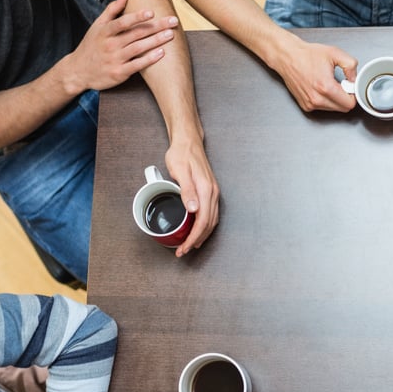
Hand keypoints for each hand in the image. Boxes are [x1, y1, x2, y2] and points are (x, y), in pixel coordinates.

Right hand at [64, 0, 178, 92]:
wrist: (78, 71)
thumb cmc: (91, 46)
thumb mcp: (97, 26)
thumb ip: (111, 10)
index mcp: (105, 32)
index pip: (123, 22)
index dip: (137, 17)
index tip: (152, 12)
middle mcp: (110, 45)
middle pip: (136, 34)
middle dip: (156, 27)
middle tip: (173, 21)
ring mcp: (115, 59)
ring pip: (138, 48)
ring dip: (156, 41)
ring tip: (170, 34)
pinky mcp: (119, 73)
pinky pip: (137, 66)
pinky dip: (149, 59)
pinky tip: (161, 53)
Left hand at [164, 138, 219, 256]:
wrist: (188, 141)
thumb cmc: (182, 153)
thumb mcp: (179, 170)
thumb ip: (186, 190)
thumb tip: (193, 210)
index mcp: (205, 189)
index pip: (202, 221)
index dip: (193, 237)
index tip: (184, 247)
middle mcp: (212, 192)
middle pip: (209, 224)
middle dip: (196, 240)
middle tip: (183, 250)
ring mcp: (213, 192)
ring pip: (212, 221)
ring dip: (201, 235)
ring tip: (190, 244)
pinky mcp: (210, 191)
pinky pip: (211, 213)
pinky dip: (204, 226)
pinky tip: (197, 229)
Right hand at [272, 37, 358, 112]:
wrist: (288, 57)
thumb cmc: (307, 55)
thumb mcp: (335, 53)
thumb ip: (351, 66)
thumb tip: (354, 79)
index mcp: (326, 87)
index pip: (349, 103)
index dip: (353, 94)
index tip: (349, 86)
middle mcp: (317, 99)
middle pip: (343, 109)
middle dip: (345, 97)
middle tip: (340, 84)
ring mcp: (310, 104)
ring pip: (333, 109)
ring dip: (335, 99)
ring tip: (328, 84)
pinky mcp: (305, 106)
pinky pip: (323, 108)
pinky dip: (325, 100)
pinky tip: (320, 88)